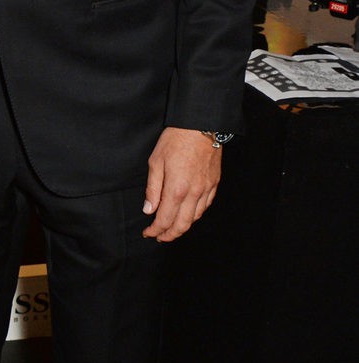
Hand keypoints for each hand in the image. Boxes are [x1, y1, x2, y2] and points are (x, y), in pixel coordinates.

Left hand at [142, 126, 220, 241]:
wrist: (200, 125)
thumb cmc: (175, 140)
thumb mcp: (156, 162)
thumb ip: (153, 189)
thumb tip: (149, 210)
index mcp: (176, 189)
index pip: (164, 220)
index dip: (155, 230)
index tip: (148, 233)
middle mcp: (193, 193)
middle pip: (182, 225)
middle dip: (169, 235)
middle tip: (159, 237)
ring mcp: (206, 189)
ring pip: (195, 218)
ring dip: (182, 226)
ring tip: (171, 228)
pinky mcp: (214, 183)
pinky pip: (205, 206)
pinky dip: (195, 214)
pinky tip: (188, 214)